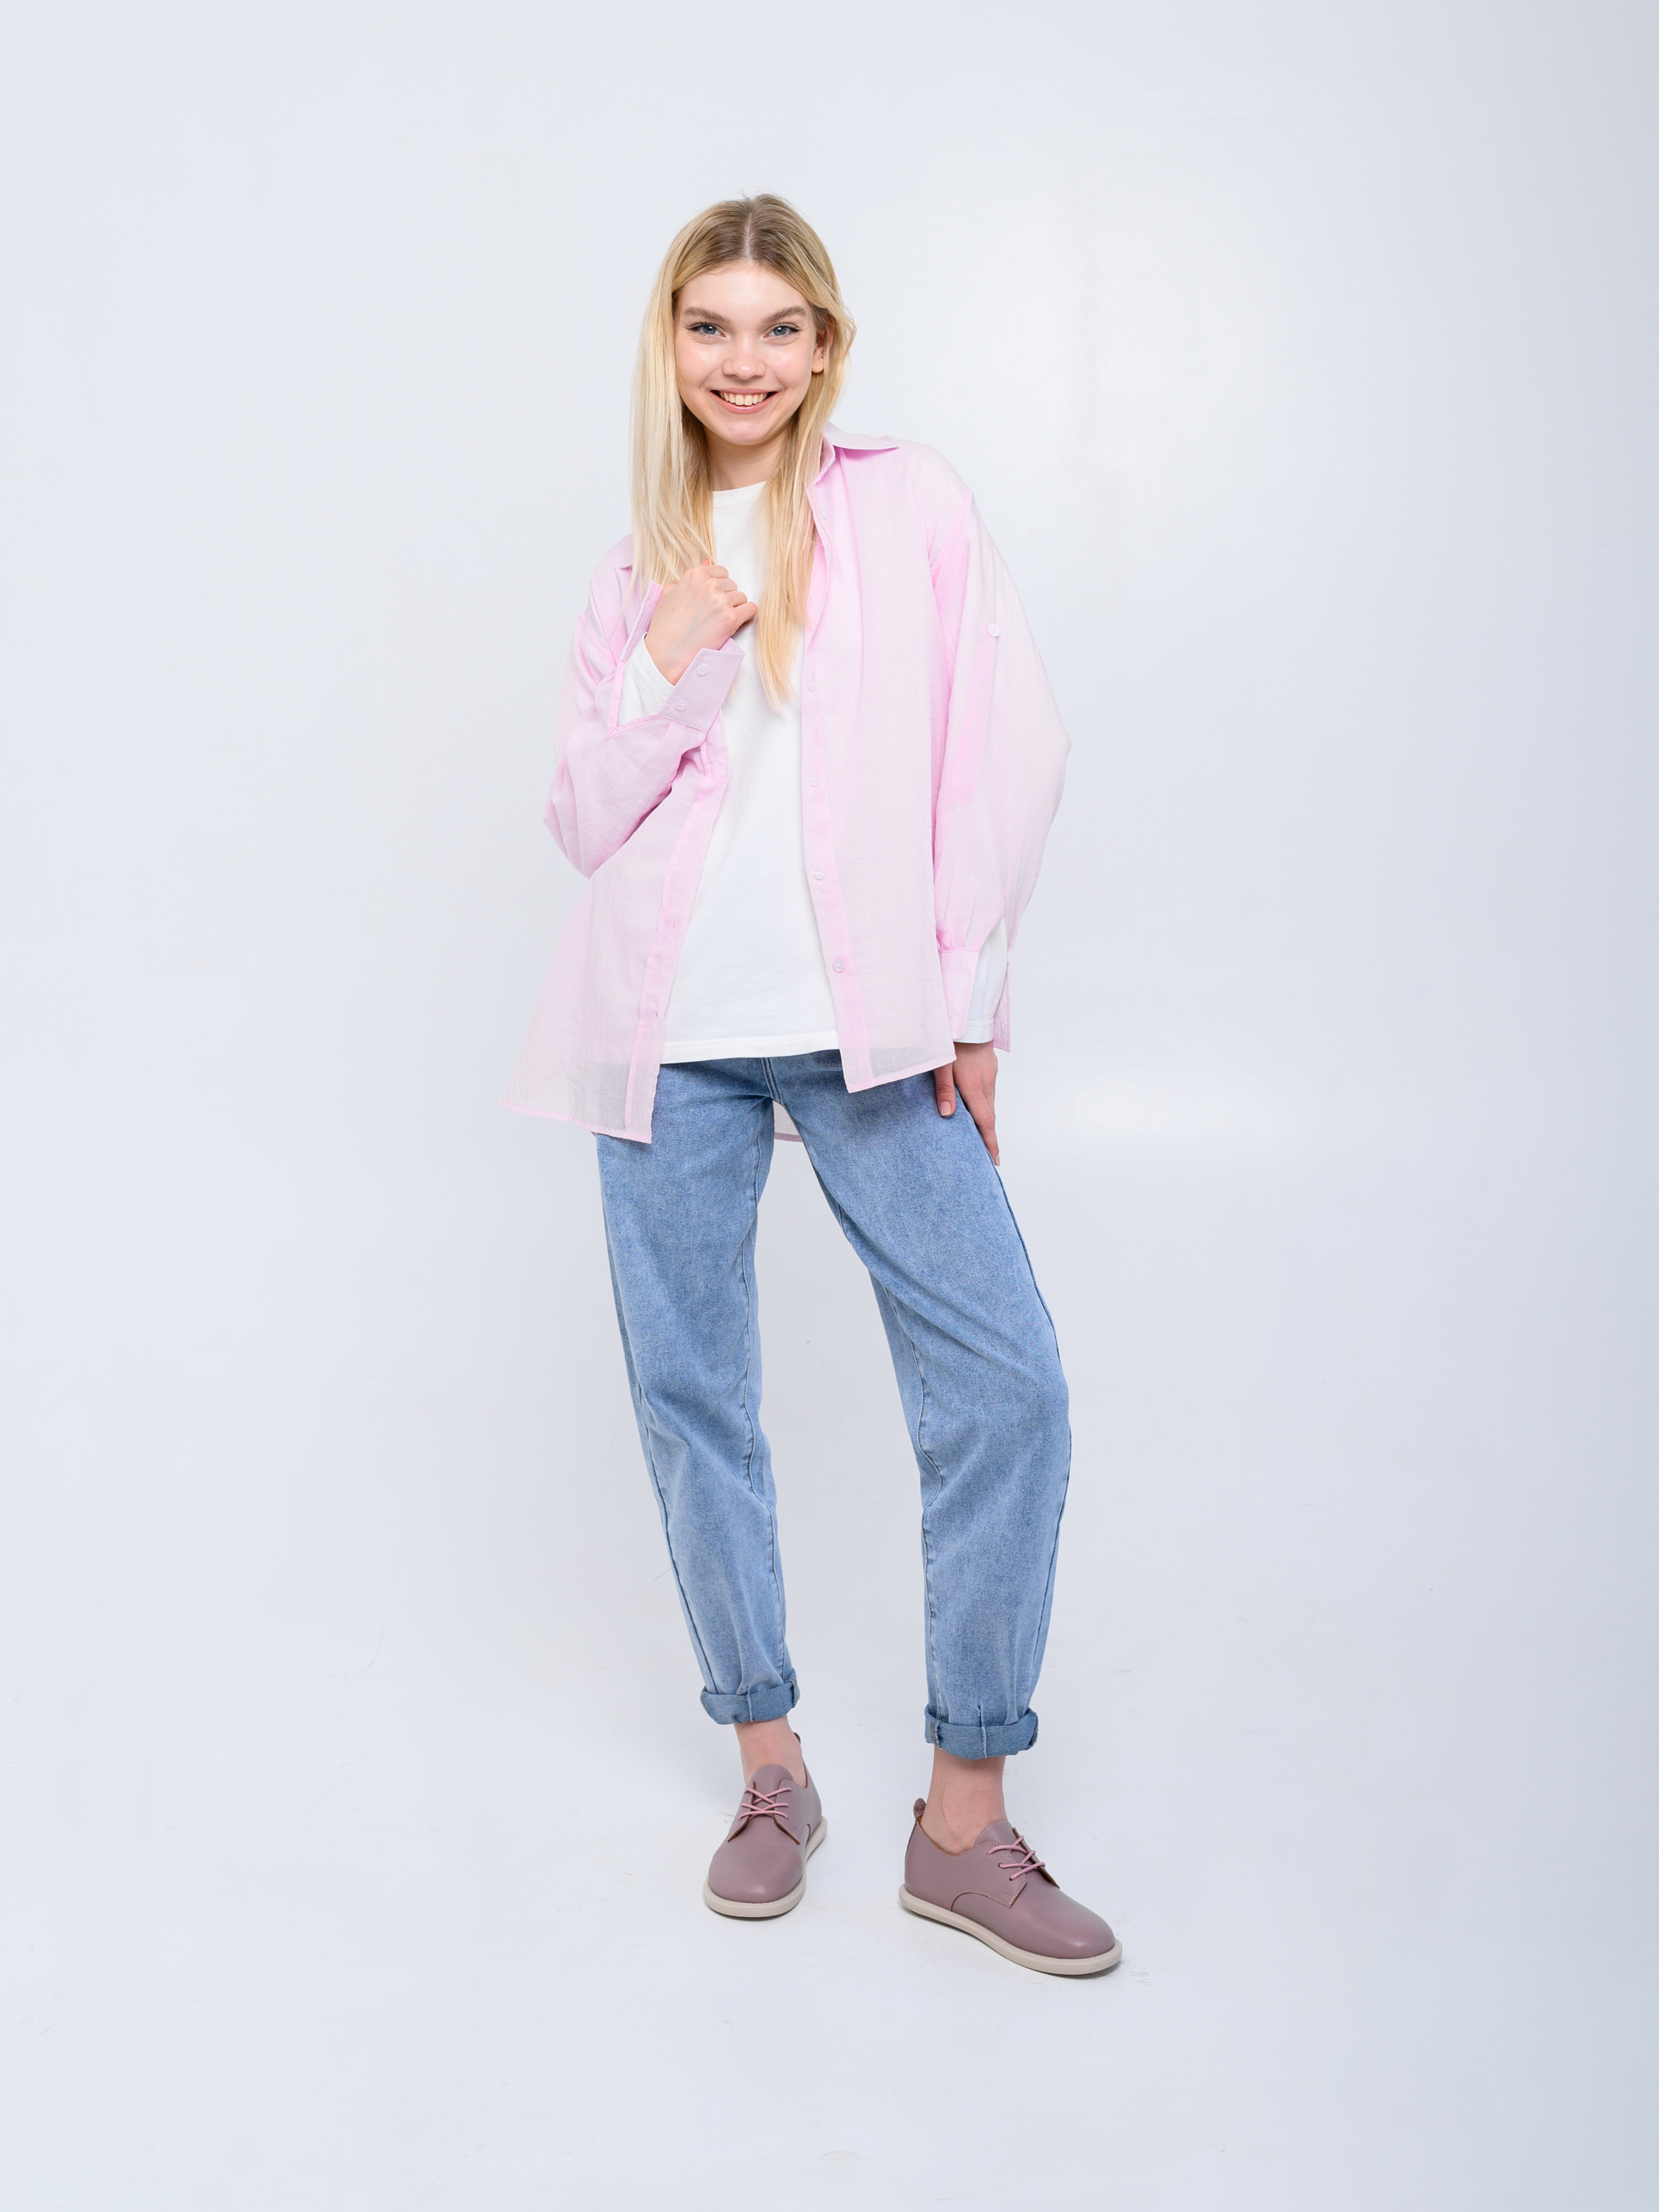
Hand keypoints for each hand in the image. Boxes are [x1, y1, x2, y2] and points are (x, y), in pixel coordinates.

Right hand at [645, 562, 757, 683]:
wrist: (666, 653)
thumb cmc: (665, 626)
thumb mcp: (669, 593)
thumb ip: (688, 578)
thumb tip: (707, 564)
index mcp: (695, 575)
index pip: (721, 572)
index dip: (719, 586)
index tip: (712, 598)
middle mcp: (710, 585)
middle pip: (732, 585)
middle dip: (726, 598)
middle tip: (713, 613)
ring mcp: (721, 601)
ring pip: (741, 598)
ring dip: (735, 608)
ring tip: (719, 621)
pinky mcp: (731, 619)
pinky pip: (750, 610)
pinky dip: (746, 616)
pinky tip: (734, 623)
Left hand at [934, 1040, 998, 1164]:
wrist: (967, 1014)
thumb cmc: (950, 1037)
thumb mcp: (941, 1064)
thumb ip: (944, 1089)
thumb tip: (948, 1115)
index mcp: (974, 1085)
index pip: (986, 1121)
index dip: (990, 1142)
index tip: (994, 1159)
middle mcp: (986, 1082)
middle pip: (989, 1115)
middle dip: (988, 1135)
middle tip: (986, 1152)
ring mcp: (990, 1072)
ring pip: (989, 1101)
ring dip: (985, 1117)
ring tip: (978, 1131)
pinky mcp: (990, 1065)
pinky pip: (988, 1089)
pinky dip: (984, 1101)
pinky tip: (974, 1102)